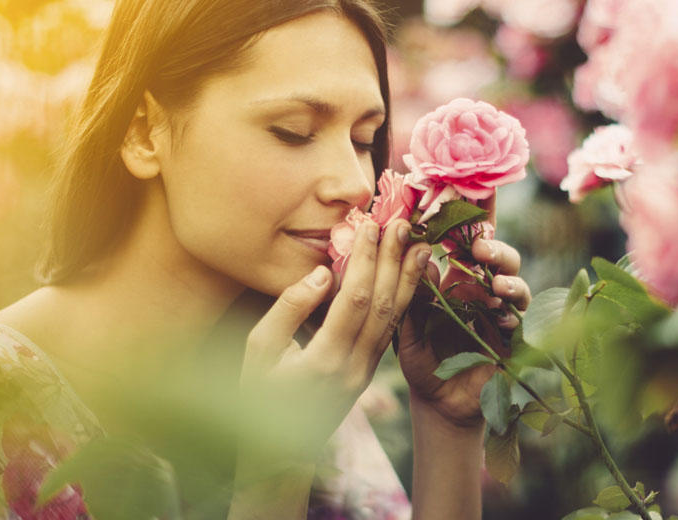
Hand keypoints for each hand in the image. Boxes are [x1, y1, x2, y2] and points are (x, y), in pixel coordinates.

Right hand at [237, 218, 431, 463]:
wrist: (278, 453)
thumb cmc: (257, 395)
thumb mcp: (257, 350)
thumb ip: (288, 309)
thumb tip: (322, 273)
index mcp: (322, 360)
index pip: (352, 299)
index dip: (365, 261)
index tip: (370, 226)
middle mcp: (353, 367)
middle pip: (381, 305)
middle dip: (393, 261)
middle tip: (403, 224)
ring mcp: (366, 373)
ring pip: (394, 320)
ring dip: (408, 280)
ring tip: (420, 246)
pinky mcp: (369, 373)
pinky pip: (391, 332)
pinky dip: (404, 302)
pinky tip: (411, 279)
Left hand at [397, 196, 530, 427]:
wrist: (438, 402)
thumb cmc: (421, 358)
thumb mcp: (407, 325)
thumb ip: (411, 292)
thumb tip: (419, 254)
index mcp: (453, 277)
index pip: (464, 239)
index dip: (470, 215)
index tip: (470, 193)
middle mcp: (480, 287)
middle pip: (496, 253)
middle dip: (493, 245)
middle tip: (479, 247)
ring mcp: (499, 310)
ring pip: (515, 280)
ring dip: (507, 276)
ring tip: (495, 284)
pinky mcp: (512, 337)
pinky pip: (520, 318)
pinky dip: (514, 313)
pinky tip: (503, 317)